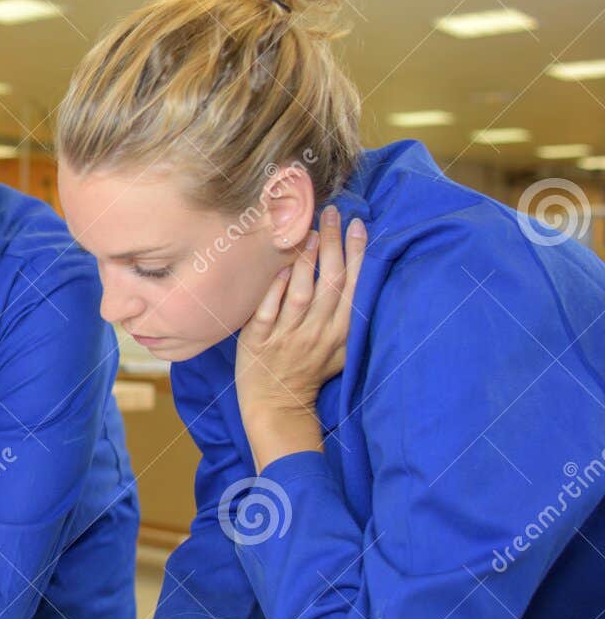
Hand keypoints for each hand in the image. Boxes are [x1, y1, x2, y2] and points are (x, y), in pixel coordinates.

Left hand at [236, 205, 365, 420]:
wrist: (277, 405)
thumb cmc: (308, 371)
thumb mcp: (338, 349)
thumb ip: (347, 317)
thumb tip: (358, 274)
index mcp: (340, 333)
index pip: (355, 286)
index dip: (358, 254)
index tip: (359, 224)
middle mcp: (317, 332)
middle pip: (331, 283)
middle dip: (335, 245)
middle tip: (333, 213)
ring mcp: (288, 337)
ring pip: (301, 294)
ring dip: (307, 261)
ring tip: (310, 231)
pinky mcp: (259, 341)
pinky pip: (268, 311)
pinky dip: (274, 289)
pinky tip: (279, 266)